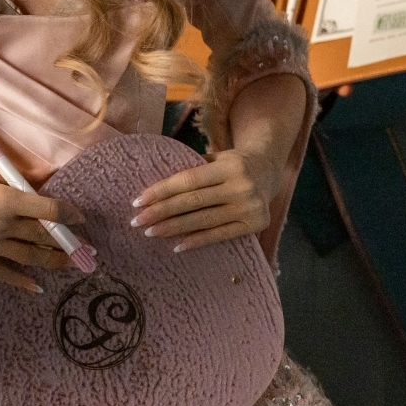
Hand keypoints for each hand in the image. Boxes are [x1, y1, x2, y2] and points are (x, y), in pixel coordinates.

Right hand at [0, 163, 78, 292]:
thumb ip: (17, 175)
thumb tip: (47, 176)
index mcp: (5, 200)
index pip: (48, 210)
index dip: (69, 214)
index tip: (80, 218)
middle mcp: (1, 226)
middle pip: (43, 236)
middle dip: (68, 241)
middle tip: (85, 246)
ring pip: (31, 257)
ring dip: (55, 261)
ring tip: (71, 263)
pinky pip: (5, 275)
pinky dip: (23, 282)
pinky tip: (38, 286)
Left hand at [131, 146, 275, 251]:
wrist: (269, 171)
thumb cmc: (232, 164)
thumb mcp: (216, 158)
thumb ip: (192, 171)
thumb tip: (154, 192)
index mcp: (229, 166)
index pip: (188, 180)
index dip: (161, 191)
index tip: (138, 201)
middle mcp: (241, 186)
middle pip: (193, 202)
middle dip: (161, 212)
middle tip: (137, 221)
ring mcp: (249, 208)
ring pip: (203, 221)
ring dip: (173, 228)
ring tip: (151, 232)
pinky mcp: (254, 225)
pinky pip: (219, 235)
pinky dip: (197, 241)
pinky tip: (177, 246)